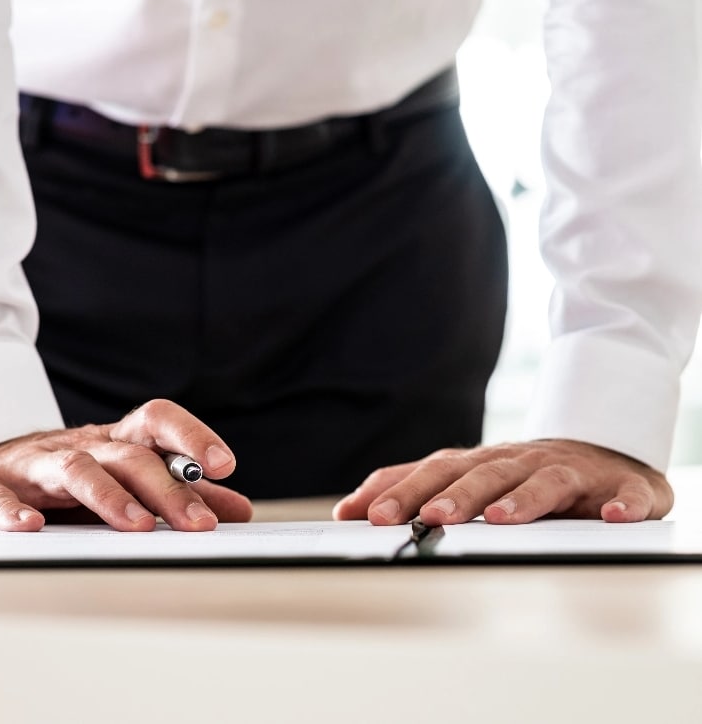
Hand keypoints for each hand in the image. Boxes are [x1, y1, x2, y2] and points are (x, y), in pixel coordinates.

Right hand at [0, 399, 251, 531]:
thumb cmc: (64, 481)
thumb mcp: (122, 481)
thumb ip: (180, 492)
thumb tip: (239, 509)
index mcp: (114, 442)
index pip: (157, 421)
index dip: (192, 436)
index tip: (225, 465)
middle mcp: (79, 447)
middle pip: (128, 456)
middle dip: (167, 488)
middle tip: (199, 524)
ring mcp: (33, 464)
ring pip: (75, 470)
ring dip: (109, 497)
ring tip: (139, 527)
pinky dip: (13, 510)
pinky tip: (32, 527)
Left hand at [333, 439, 673, 524]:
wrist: (598, 450)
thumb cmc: (520, 472)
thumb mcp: (463, 477)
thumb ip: (409, 489)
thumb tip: (347, 508)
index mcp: (478, 463)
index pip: (433, 472)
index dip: (402, 491)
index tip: (368, 516)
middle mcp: (517, 462)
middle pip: (481, 474)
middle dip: (453, 495)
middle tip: (429, 517)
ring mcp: (568, 470)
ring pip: (542, 481)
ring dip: (522, 499)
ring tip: (500, 519)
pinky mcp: (616, 484)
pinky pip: (622, 494)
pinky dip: (621, 504)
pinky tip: (614, 516)